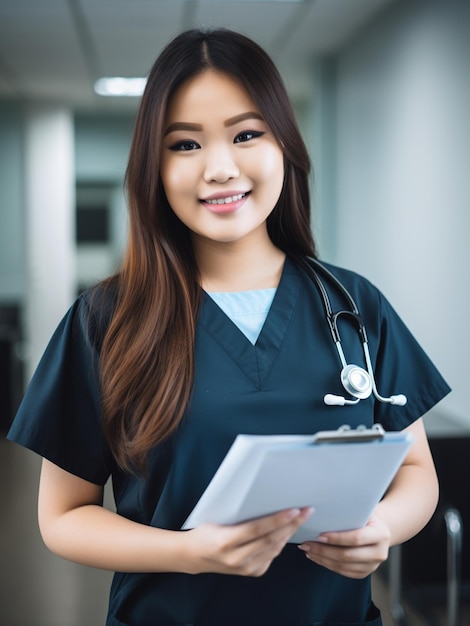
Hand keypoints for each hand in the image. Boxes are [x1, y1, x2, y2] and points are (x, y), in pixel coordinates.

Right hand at [183, 507, 312, 576]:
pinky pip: (272, 555)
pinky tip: (288, 531)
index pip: (257, 529)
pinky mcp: (252, 572)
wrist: (195, 556)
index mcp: (225, 542)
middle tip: (307, 511)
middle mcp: (236, 559)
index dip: (277, 520)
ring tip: (301, 518)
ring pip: (275, 548)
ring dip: (290, 532)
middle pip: (270, 539)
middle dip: (291, 524)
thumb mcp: (217, 519)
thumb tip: (267, 500)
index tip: (294, 510)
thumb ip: (240, 515)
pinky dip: (281, 542)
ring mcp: (245, 569)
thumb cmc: (206, 531)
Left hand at [297, 515, 390, 578]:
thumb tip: (320, 512)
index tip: (319, 535)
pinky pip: (343, 572)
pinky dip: (327, 565)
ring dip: (322, 559)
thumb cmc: (365, 517)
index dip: (337, 538)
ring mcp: (372, 566)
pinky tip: (316, 557)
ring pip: (343, 566)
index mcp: (381, 534)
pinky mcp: (364, 573)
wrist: (378, 530)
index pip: (356, 538)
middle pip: (347, 555)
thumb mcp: (362, 511)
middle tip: (307, 544)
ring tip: (308, 549)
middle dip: (324, 550)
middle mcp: (379, 553)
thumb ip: (348, 514)